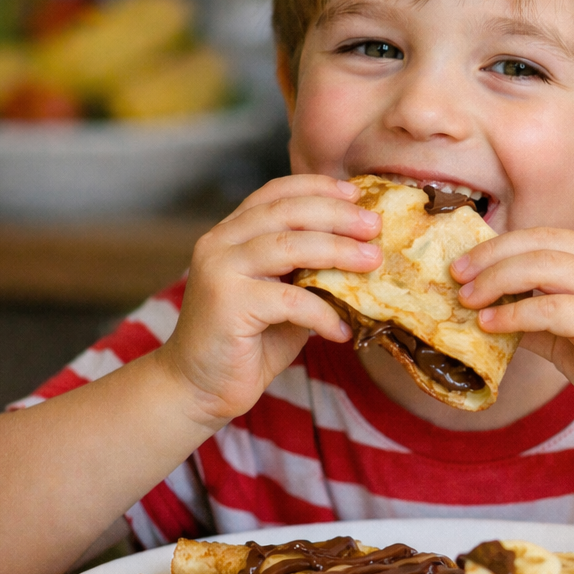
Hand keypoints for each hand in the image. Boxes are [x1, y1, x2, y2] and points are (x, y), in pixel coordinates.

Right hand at [156, 174, 381, 427]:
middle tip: (375, 226)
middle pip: (286, 212)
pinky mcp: (227, 304)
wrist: (199, 387)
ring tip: (373, 262)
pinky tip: (342, 330)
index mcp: (232, 233)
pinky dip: (323, 313)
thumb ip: (309, 271)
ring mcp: (220, 271)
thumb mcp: (285, 296)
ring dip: (338, 251)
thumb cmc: (249, 341)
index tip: (357, 194)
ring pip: (289, 246)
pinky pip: (290, 300)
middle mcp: (220, 243)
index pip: (275, 192)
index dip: (318, 187)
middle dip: (337, 215)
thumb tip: (365, 253)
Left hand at [451, 228, 573, 433]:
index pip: (544, 236)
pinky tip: (490, 324)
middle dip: (491, 256)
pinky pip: (548, 308)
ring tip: (467, 299)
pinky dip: (513, 314)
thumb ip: (535, 314)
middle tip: (456, 274)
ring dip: (496, 280)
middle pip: (539, 243)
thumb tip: (484, 309)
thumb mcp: (570, 331)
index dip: (501, 244)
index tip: (466, 261)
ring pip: (541, 267)